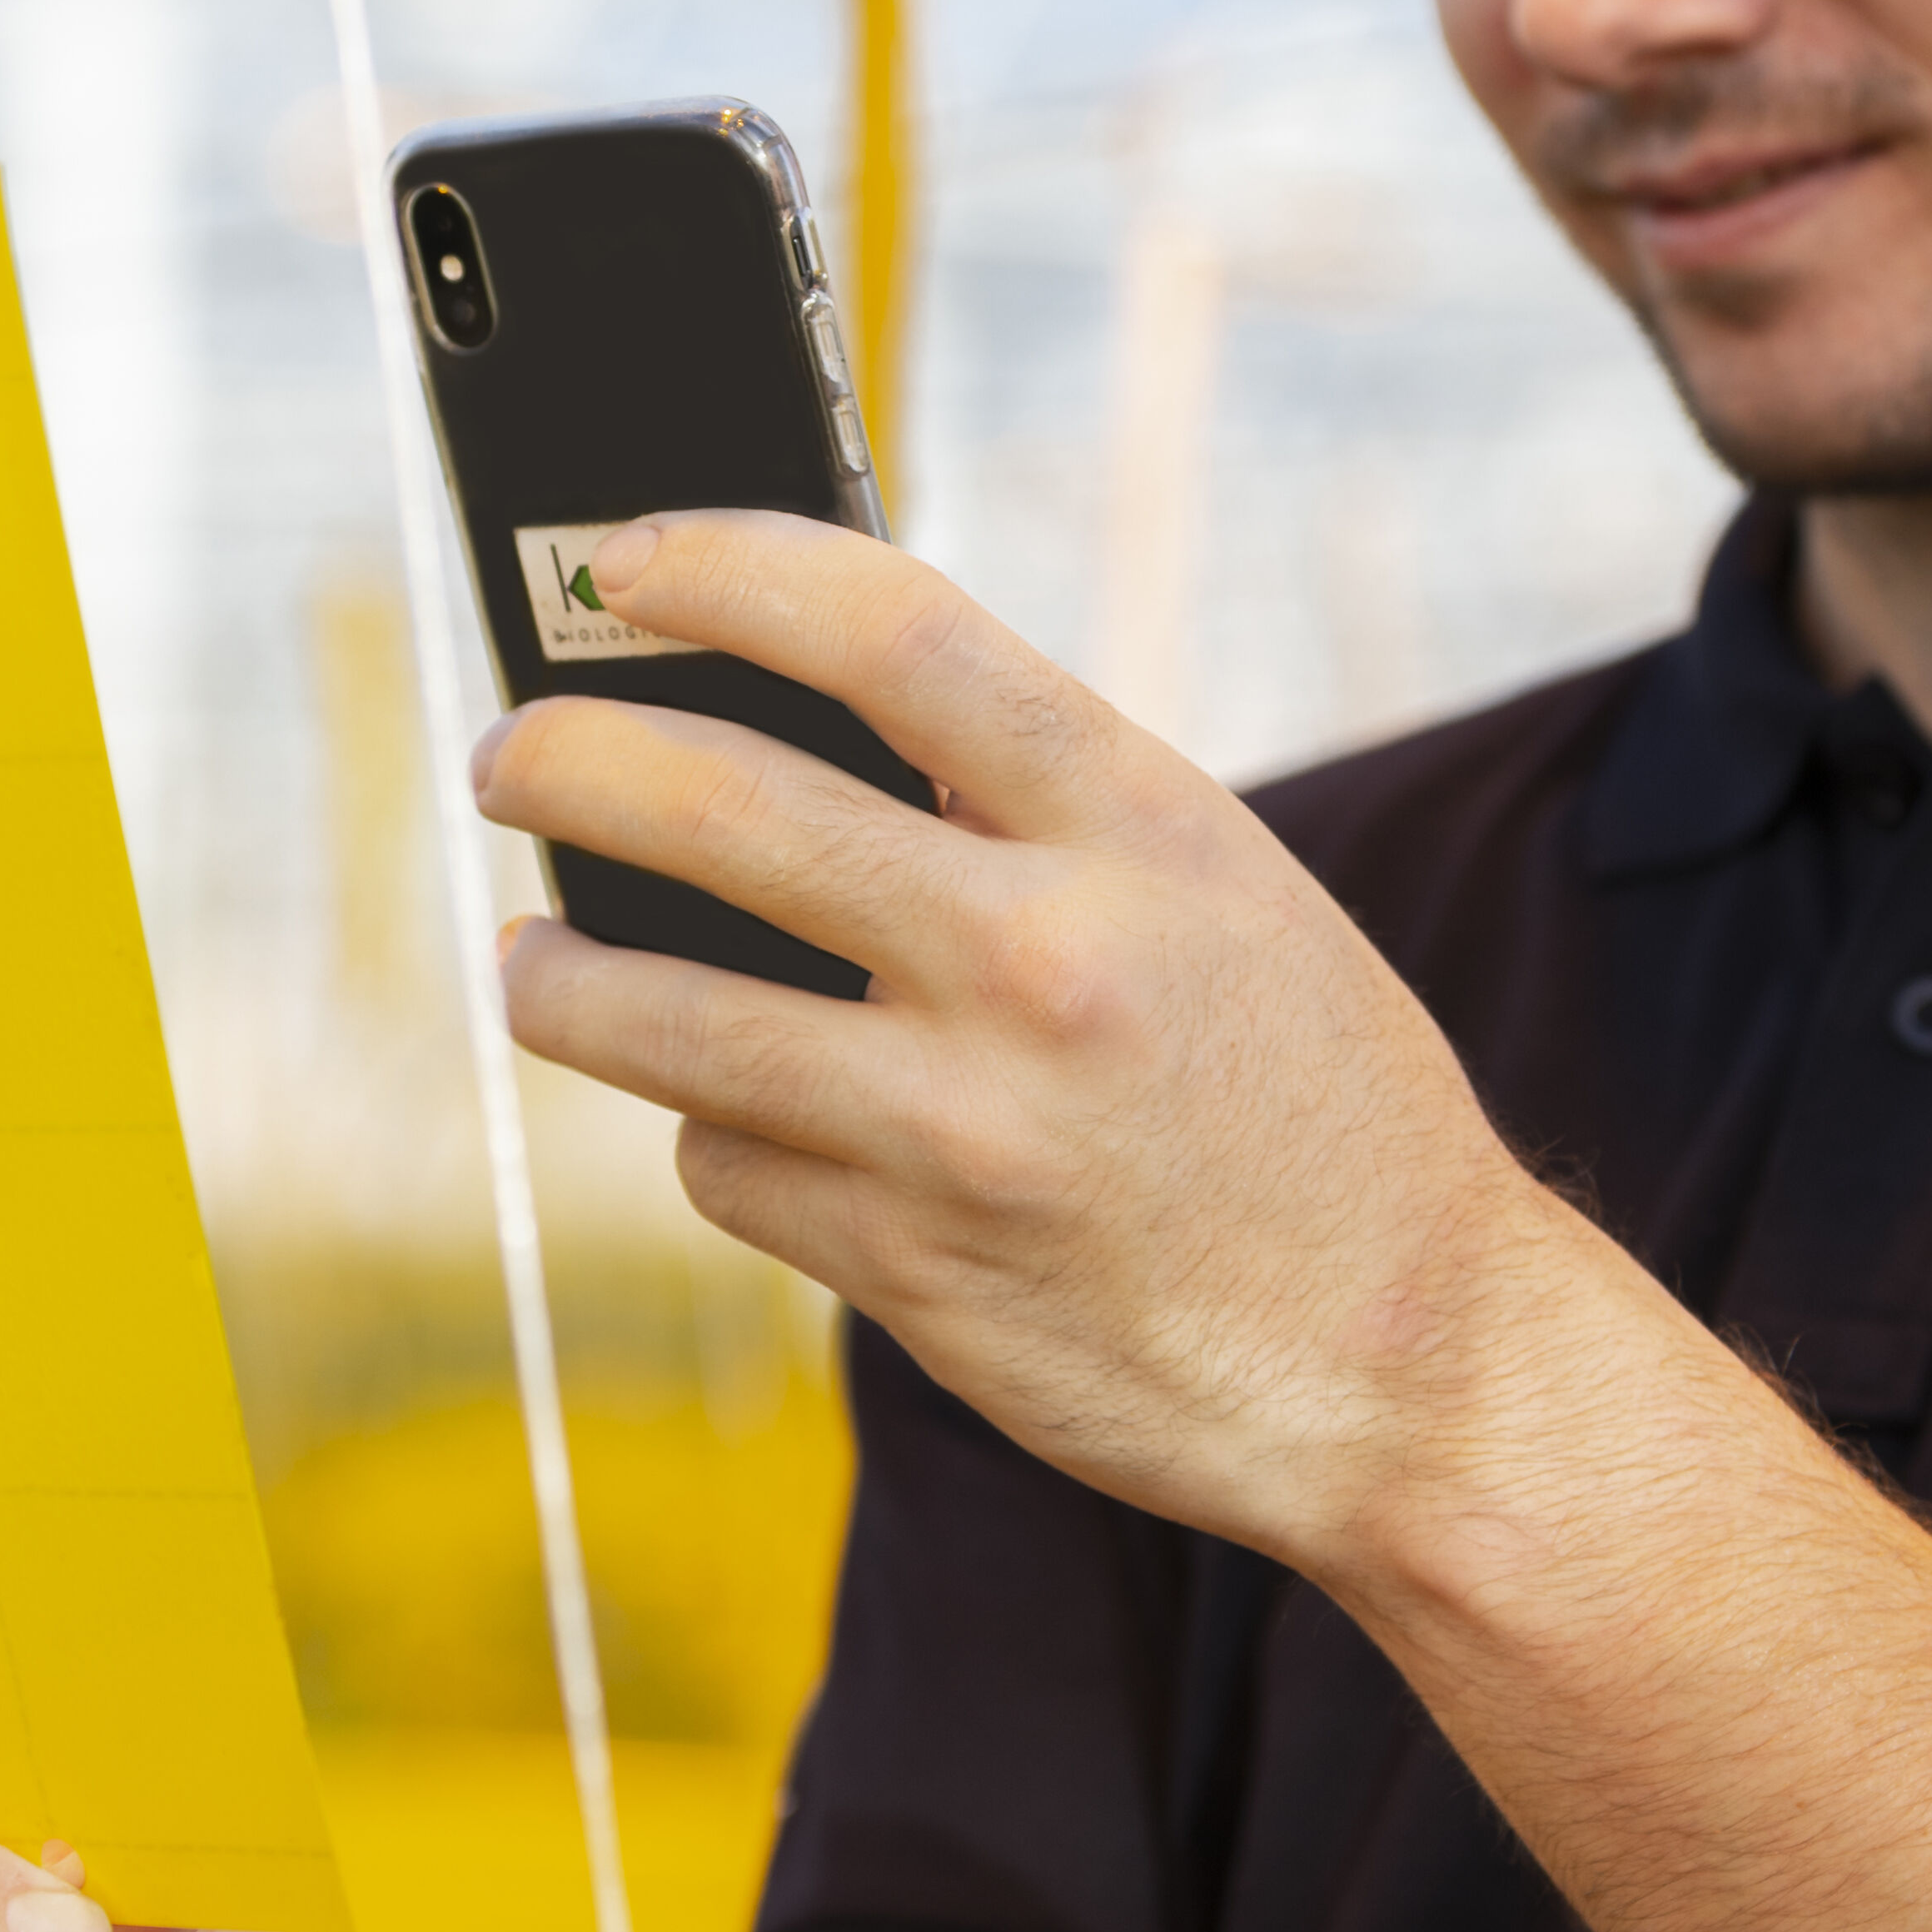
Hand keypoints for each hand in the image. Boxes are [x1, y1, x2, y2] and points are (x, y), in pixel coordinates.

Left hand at [471, 509, 1681, 1563]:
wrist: (1421, 1373)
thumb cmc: (1316, 1109)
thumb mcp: (1226, 903)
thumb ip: (1042, 816)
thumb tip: (802, 733)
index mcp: (1144, 831)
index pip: (893, 630)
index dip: (727, 567)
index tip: (621, 558)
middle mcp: (1045, 964)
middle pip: (726, 809)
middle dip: (568, 762)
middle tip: (510, 755)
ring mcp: (966, 1129)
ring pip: (662, 1019)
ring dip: (557, 979)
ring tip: (529, 963)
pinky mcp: (913, 1272)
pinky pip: (730, 1170)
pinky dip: (718, 1137)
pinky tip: (748, 1129)